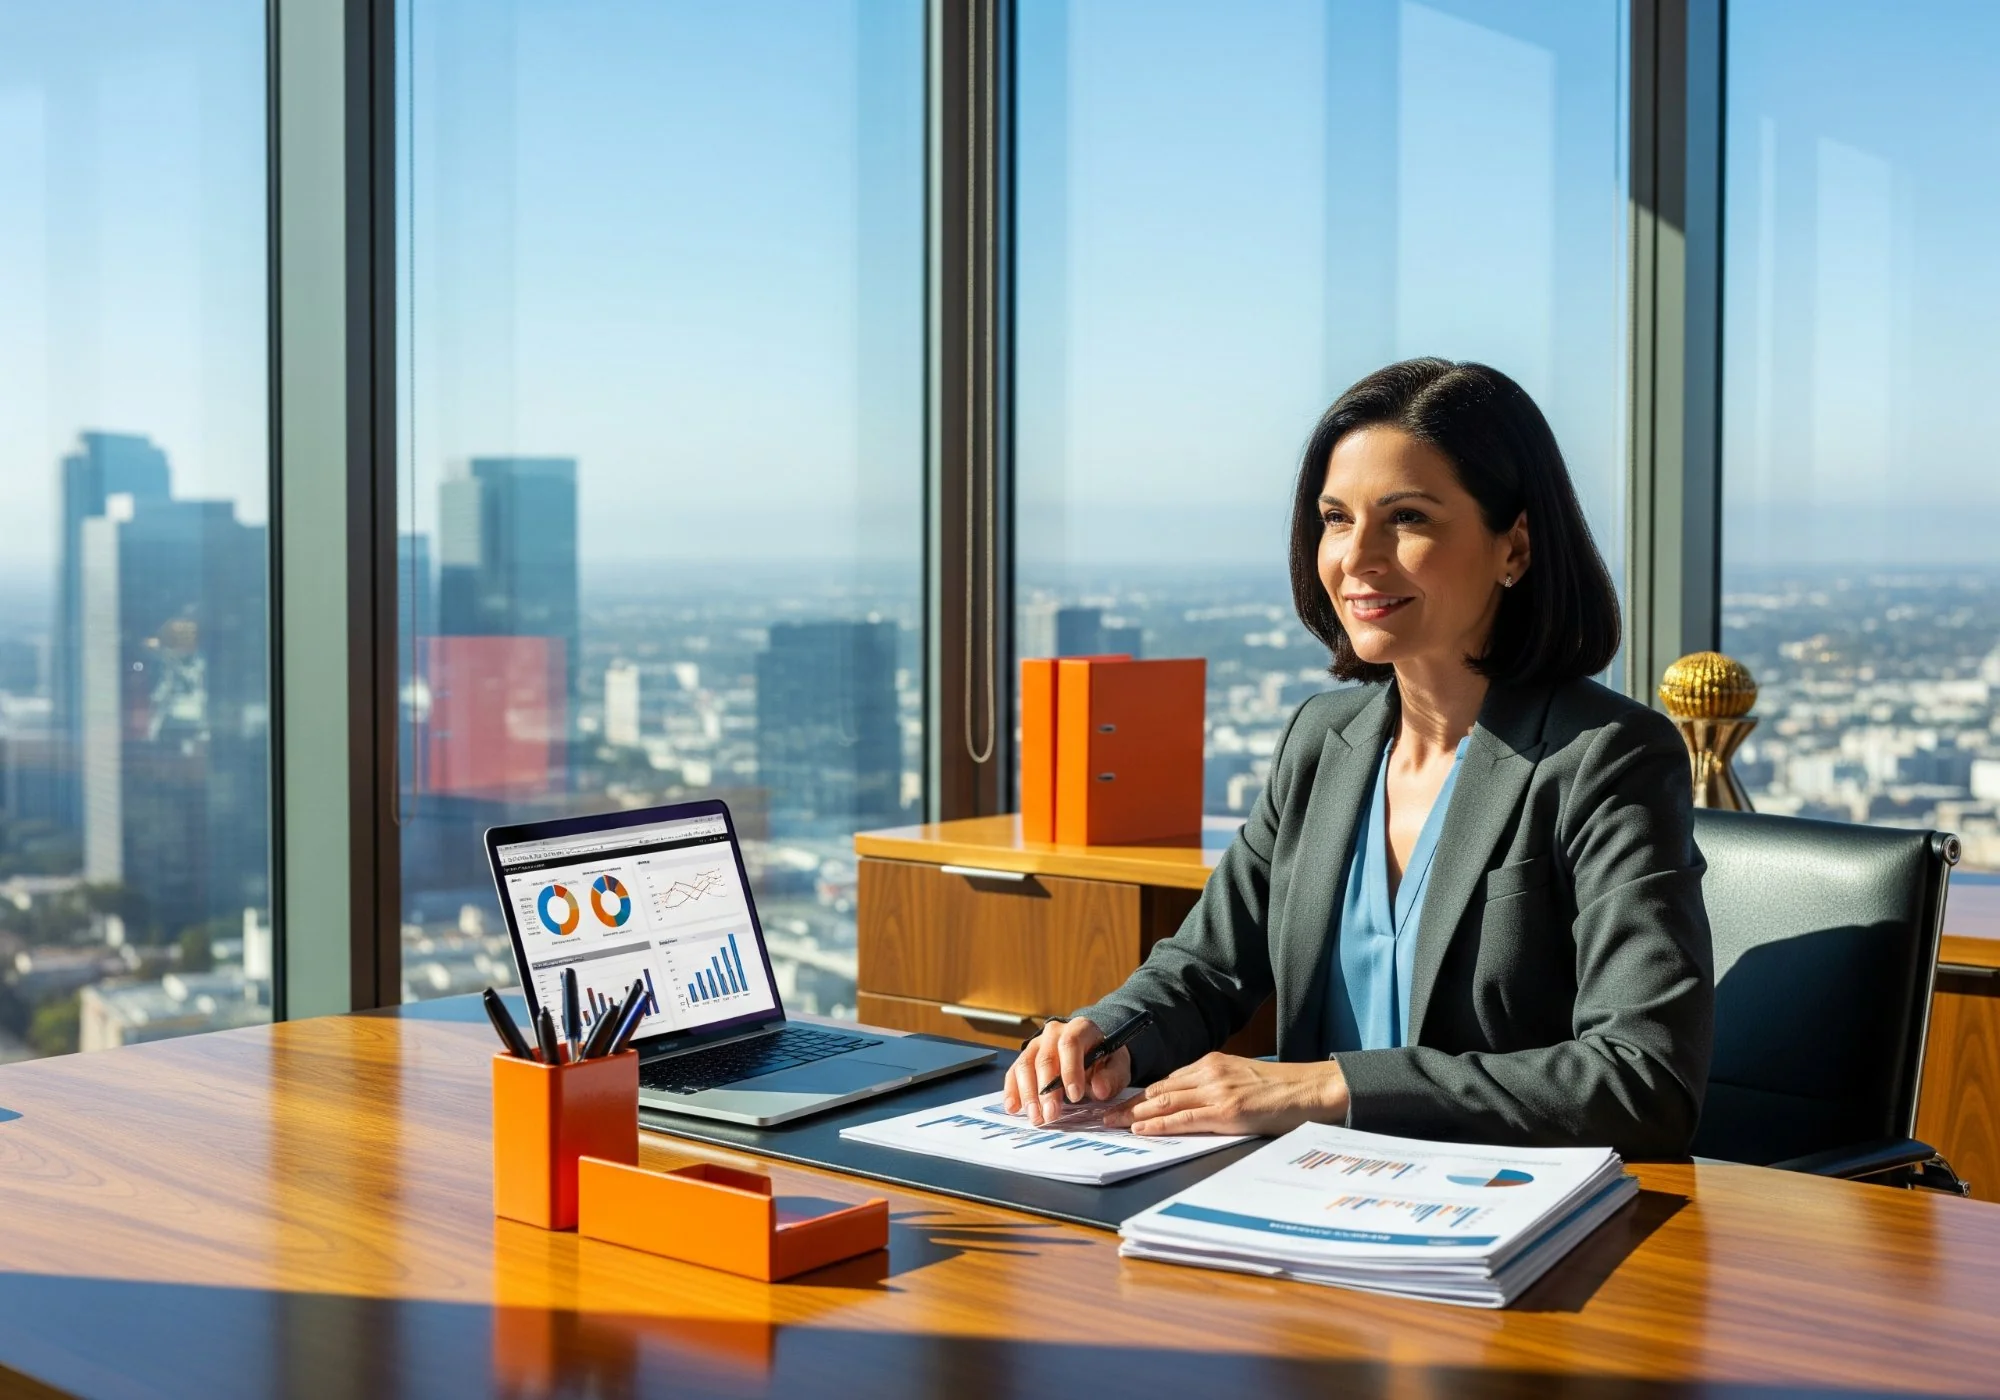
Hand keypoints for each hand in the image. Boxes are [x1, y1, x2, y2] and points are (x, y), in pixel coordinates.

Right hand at [1002, 1017, 1132, 1124]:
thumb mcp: (1117, 1066)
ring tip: (1036, 1117)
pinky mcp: (1026, 1057)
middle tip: (1051, 1115)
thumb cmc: (1105, 1060)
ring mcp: (1037, 1044)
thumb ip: (1111, 1077)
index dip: (1070, 1070)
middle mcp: (1054, 1032)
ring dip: (1028, 1094)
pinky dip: (1012, 1091)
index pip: (1070, 1044)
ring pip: (1025, 1065)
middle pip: (1045, 1058)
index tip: (1075, 1096)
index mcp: (1080, 1028)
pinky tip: (1013, 1108)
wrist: (1092, 1050)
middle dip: (1046, 1090)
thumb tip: (1100, 1089)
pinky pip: (1014, 1073)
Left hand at [1102, 1053, 1348, 1136]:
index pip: (1167, 1081)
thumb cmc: (1281, 1090)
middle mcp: (1209, 1073)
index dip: (1140, 1094)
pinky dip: (1158, 1125)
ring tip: (1110, 1123)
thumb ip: (1214, 1086)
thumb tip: (1189, 1104)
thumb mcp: (1241, 1079)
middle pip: (1159, 1090)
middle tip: (1102, 1114)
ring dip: (1133, 1114)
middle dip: (1128, 1103)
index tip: (1119, 1102)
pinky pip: (1184, 1119)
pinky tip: (1141, 1129)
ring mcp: (1217, 1091)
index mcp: (1212, 1064)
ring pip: (1165, 1103)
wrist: (1311, 1089)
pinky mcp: (1227, 1111)